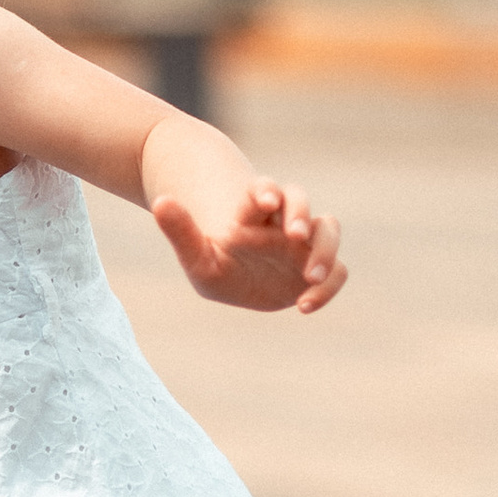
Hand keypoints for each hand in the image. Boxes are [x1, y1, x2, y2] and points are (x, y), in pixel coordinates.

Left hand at [151, 179, 345, 315]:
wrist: (236, 281)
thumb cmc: (214, 260)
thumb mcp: (195, 255)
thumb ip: (180, 231)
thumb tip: (160, 202)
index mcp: (252, 211)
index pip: (264, 190)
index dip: (266, 191)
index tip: (264, 202)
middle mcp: (282, 221)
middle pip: (300, 199)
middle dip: (300, 211)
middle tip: (293, 233)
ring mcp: (304, 243)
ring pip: (328, 228)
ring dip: (324, 247)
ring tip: (310, 275)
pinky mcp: (317, 267)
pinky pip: (337, 271)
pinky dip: (328, 286)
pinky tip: (303, 306)